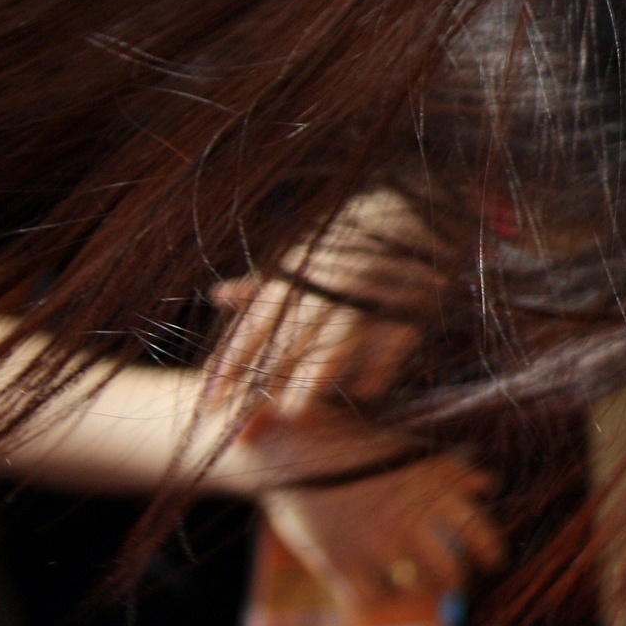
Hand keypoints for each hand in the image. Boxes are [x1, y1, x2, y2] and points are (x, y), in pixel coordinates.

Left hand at [206, 193, 442, 414]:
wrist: (415, 203)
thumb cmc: (350, 237)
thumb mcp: (303, 255)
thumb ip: (263, 284)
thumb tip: (217, 297)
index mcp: (297, 273)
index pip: (256, 326)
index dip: (231, 363)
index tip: (210, 400)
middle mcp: (327, 283)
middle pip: (289, 339)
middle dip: (263, 380)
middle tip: (240, 421)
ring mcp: (370, 292)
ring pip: (338, 337)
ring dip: (315, 374)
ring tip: (293, 412)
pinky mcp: (411, 300)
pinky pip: (395, 336)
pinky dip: (381, 363)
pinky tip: (364, 392)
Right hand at [260, 451, 505, 610]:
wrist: (297, 445)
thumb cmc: (360, 447)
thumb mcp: (413, 451)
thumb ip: (454, 472)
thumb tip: (489, 486)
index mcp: (434, 491)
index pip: (481, 535)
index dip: (492, 554)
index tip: (493, 563)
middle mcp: (410, 521)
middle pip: (451, 573)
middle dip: (456, 580)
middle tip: (453, 580)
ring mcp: (375, 545)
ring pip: (416, 590)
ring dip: (422, 592)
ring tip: (419, 586)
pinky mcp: (341, 562)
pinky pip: (371, 600)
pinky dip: (375, 600)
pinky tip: (375, 593)